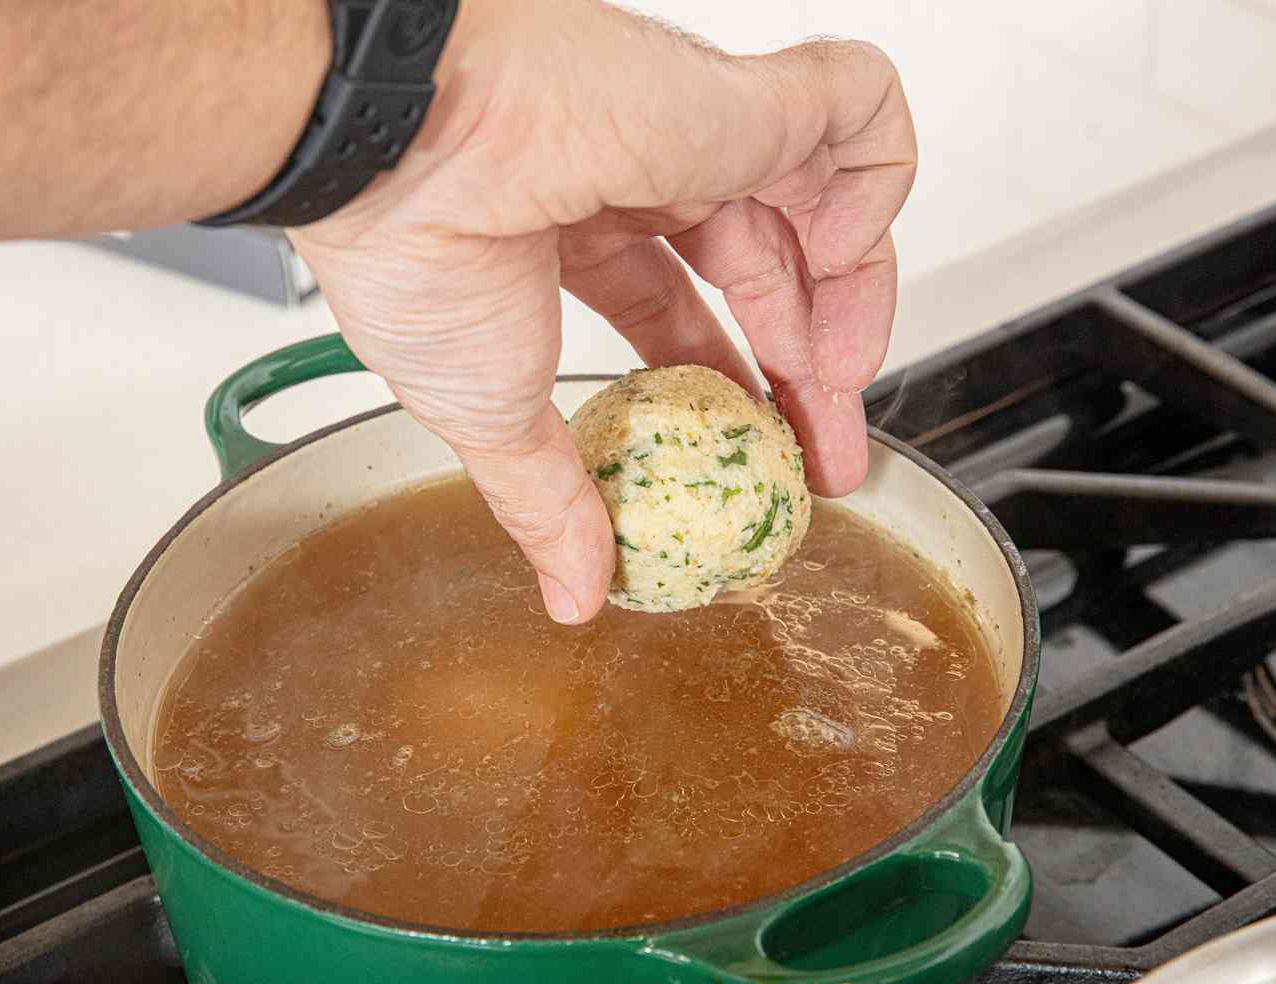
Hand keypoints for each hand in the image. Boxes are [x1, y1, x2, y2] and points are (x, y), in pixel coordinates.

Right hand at [292, 0, 915, 622]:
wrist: (397, 148)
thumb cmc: (411, 252)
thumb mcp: (491, 418)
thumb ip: (550, 506)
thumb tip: (572, 597)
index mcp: (576, 233)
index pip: (686, 314)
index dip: (740, 391)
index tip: (775, 464)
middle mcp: (642, 174)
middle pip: (767, 274)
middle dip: (813, 372)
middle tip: (827, 456)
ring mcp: (696, 129)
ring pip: (825, 202)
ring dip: (853, 300)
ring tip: (838, 381)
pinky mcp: (739, 93)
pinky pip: (855, 112)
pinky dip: (878, 186)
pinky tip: (838, 257)